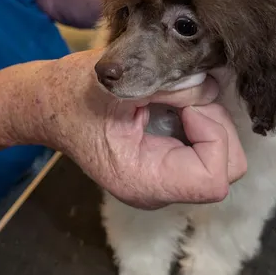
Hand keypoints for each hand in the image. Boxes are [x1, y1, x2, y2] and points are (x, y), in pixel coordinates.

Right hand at [38, 50, 246, 208]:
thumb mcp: (124, 84)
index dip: (213, 135)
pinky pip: (205, 147)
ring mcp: (164, 179)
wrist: (48, 104)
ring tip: (175, 95)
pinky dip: (201, 120)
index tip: (188, 103)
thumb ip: (173, 88)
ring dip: (209, 119)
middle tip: (186, 94)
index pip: (214, 178)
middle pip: (226, 169)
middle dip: (216, 125)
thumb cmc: (76, 94)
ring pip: (221, 157)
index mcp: (143, 181)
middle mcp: (158, 190)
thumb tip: (210, 88)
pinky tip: (173, 103)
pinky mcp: (167, 163)